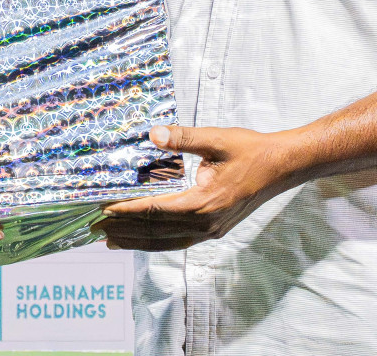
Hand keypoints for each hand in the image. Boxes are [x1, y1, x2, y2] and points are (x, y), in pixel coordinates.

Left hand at [99, 125, 298, 251]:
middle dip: (123, 231)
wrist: (283, 166)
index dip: (126, 211)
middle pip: (156, 232)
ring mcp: (211, 230)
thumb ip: (183, 138)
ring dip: (137, 242)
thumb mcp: (216, 139)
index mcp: (204, 202)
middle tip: (94, 230)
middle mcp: (206, 223)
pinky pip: (179, 241)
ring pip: (165, 242)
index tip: (102, 210)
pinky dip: (156, 242)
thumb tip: (154, 133)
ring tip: (110, 241)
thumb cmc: (251, 151)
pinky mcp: (215, 230)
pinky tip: (143, 239)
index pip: (155, 210)